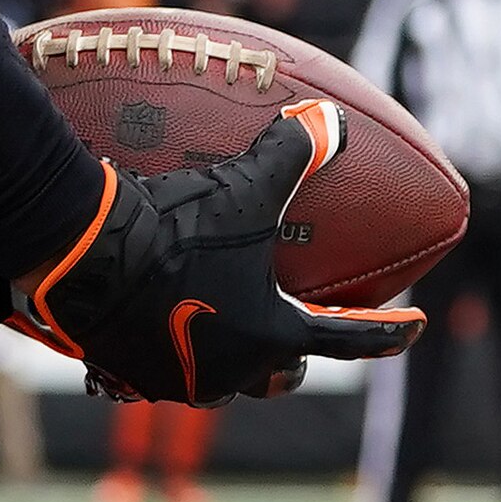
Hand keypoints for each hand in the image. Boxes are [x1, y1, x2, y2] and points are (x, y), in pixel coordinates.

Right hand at [0, 105, 429, 405]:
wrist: (83, 258)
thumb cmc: (175, 228)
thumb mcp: (245, 185)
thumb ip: (294, 151)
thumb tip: (330, 119)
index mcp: (270, 336)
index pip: (346, 338)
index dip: (387, 331)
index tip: (417, 325)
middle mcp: (230, 370)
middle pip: (280, 378)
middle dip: (295, 361)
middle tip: (301, 334)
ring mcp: (177, 380)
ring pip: (221, 382)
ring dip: (232, 361)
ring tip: (227, 333)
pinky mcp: (129, 376)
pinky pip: (163, 372)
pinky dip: (173, 354)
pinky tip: (161, 330)